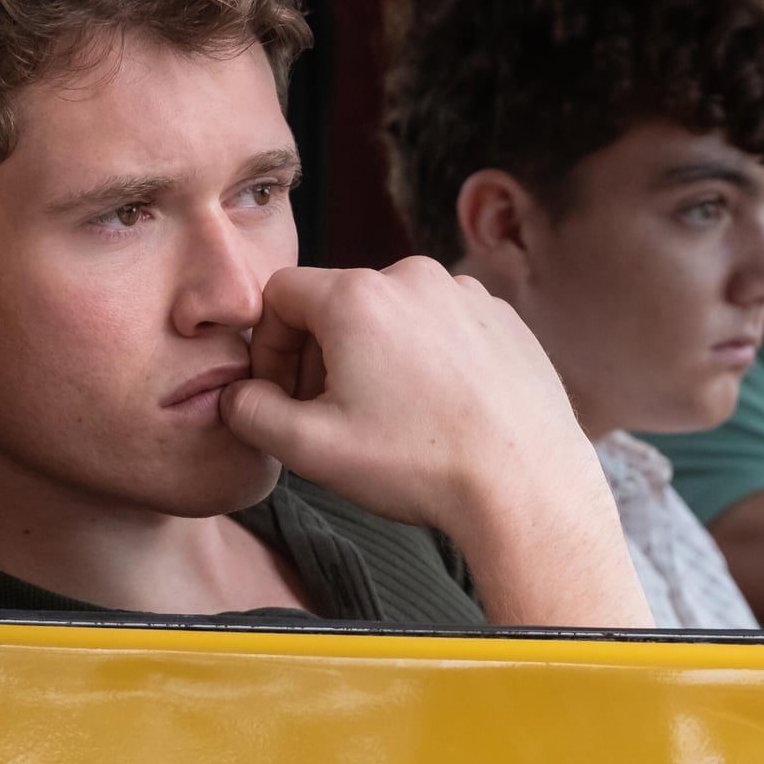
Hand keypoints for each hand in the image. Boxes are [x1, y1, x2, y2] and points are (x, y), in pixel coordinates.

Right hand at [220, 259, 649, 627]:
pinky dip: (427, 359)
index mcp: (356, 296)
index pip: (281, 294)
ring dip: (375, 356)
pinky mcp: (504, 318)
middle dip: (320, 353)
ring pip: (393, 314)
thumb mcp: (308, 449)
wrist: (525, 486)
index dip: (267, 345)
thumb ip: (250, 411)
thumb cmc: (417, 466)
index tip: (281, 394)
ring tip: (389, 418)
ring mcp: (466, 293)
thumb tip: (237, 395)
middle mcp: (412, 277)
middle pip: (338, 301)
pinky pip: (444, 326)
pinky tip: (437, 412)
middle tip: (329, 415)